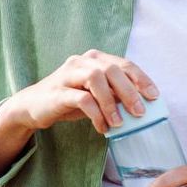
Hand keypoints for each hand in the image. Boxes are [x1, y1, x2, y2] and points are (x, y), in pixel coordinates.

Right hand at [10, 50, 159, 135]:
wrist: (33, 106)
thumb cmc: (69, 100)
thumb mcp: (95, 95)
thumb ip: (114, 95)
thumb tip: (142, 106)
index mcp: (94, 59)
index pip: (123, 64)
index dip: (141, 79)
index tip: (154, 96)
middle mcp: (82, 62)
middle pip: (112, 70)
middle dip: (129, 91)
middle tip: (140, 112)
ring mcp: (68, 74)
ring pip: (96, 79)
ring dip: (111, 103)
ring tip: (119, 123)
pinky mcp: (58, 91)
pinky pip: (81, 99)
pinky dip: (96, 114)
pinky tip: (102, 127)